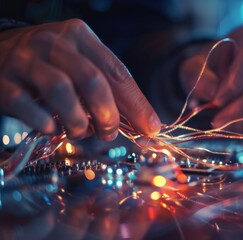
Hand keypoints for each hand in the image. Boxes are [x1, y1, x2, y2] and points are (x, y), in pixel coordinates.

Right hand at [0, 19, 160, 139]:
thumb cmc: (51, 64)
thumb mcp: (80, 64)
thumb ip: (107, 88)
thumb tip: (141, 123)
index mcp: (81, 37)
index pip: (116, 72)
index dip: (137, 103)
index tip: (151, 128)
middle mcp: (54, 43)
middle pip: (92, 80)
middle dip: (108, 114)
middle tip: (109, 133)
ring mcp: (26, 60)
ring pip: (62, 90)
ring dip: (78, 121)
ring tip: (80, 132)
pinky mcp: (3, 81)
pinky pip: (28, 106)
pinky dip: (47, 124)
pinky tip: (53, 128)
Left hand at [179, 24, 242, 135]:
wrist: (223, 74)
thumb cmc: (208, 68)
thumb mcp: (194, 68)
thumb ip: (198, 78)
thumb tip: (213, 95)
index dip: (234, 84)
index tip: (216, 103)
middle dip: (242, 109)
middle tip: (219, 123)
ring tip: (227, 130)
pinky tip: (241, 134)